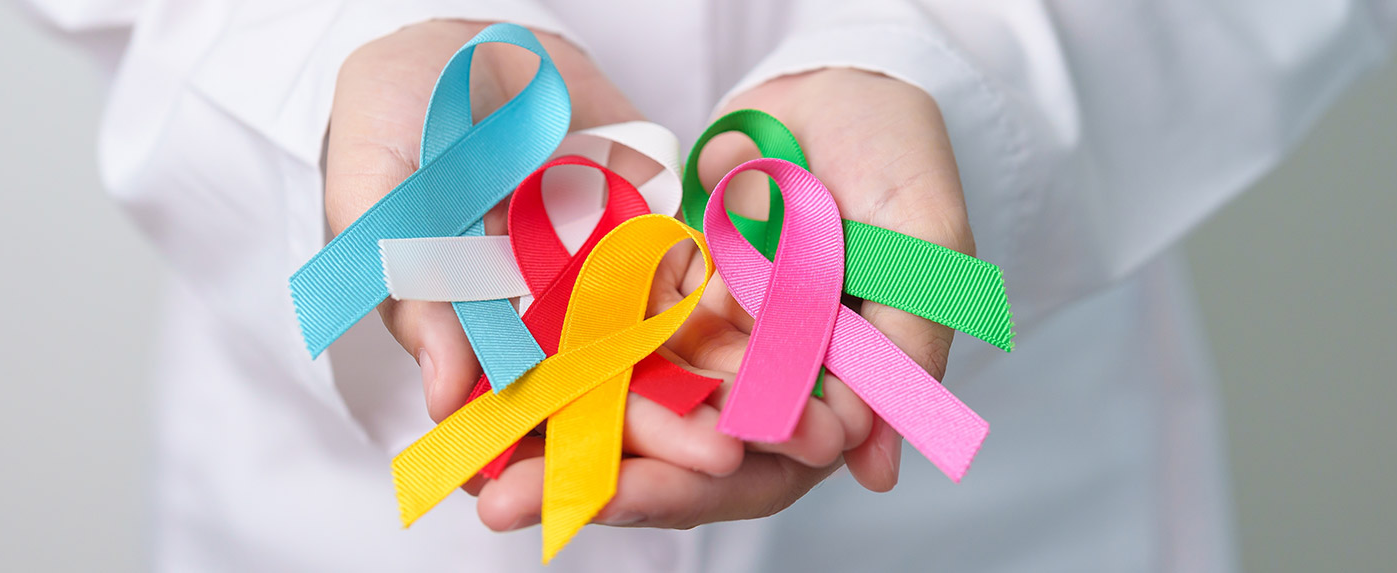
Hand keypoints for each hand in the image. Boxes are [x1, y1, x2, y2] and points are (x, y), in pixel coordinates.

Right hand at [323, 20, 740, 506]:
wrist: (458, 36)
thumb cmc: (392, 115)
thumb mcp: (377, 195)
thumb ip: (412, 291)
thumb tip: (444, 398)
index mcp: (467, 333)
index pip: (512, 414)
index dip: (549, 456)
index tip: (593, 485)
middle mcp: (537, 318)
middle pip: (601, 391)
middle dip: (658, 429)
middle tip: (715, 458)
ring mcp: (595, 275)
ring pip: (656, 347)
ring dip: (707, 387)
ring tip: (758, 419)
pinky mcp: (645, 227)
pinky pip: (691, 272)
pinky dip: (735, 308)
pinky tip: (780, 340)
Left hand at [473, 68, 973, 529]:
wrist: (842, 81)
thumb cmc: (900, 162)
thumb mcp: (923, 252)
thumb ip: (905, 349)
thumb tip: (878, 469)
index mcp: (827, 398)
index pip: (753, 470)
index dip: (686, 489)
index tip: (615, 498)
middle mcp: (755, 385)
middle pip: (669, 456)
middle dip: (591, 482)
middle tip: (503, 505)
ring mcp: (701, 343)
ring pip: (621, 406)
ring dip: (549, 438)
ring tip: (474, 468)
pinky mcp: (655, 293)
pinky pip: (593, 336)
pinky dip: (542, 361)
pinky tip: (479, 380)